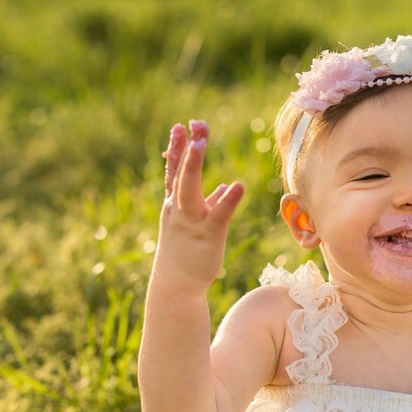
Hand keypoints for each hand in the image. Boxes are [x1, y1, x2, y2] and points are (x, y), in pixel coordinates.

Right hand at [152, 121, 244, 293]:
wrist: (176, 286)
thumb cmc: (185, 254)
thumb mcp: (193, 224)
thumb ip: (208, 203)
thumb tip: (223, 188)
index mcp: (175, 204)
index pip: (174, 171)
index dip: (177, 149)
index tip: (180, 126)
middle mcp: (180, 209)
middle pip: (182, 173)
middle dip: (187, 148)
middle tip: (194, 125)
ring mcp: (192, 222)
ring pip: (190, 189)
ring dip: (193, 165)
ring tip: (200, 143)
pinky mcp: (208, 236)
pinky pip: (218, 215)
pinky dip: (226, 200)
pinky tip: (237, 187)